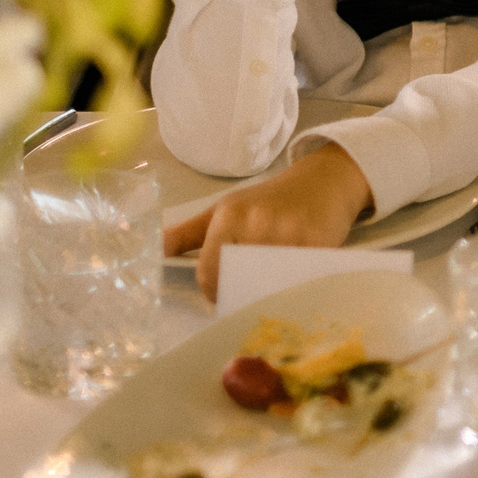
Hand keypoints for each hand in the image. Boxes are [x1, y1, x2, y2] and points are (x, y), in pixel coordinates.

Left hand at [164, 145, 373, 302]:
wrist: (325, 180)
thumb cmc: (270, 198)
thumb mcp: (225, 208)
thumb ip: (186, 233)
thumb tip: (151, 252)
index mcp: (230, 215)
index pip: (209, 272)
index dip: (213, 291)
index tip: (224, 293)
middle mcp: (258, 222)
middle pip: (237, 282)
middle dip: (239, 295)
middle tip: (246, 297)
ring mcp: (289, 233)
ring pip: (265, 285)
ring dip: (265, 295)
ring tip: (268, 293)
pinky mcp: (317, 243)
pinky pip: (295, 280)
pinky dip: (291, 288)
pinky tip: (293, 284)